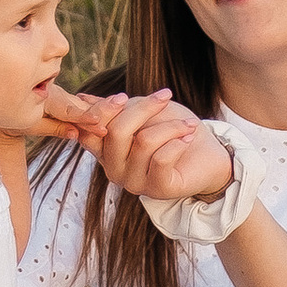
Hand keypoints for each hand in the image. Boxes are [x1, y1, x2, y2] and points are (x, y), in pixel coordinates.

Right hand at [40, 84, 236, 207]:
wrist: (206, 153)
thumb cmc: (170, 127)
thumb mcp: (142, 111)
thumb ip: (114, 107)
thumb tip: (80, 97)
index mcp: (106, 149)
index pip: (89, 130)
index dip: (101, 111)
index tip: (123, 97)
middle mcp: (114, 169)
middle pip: (116, 131)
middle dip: (144, 108)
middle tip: (164, 97)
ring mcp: (134, 182)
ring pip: (143, 142)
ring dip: (170, 126)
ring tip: (186, 125)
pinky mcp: (157, 189)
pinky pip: (161, 159)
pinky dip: (177, 142)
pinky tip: (187, 138)